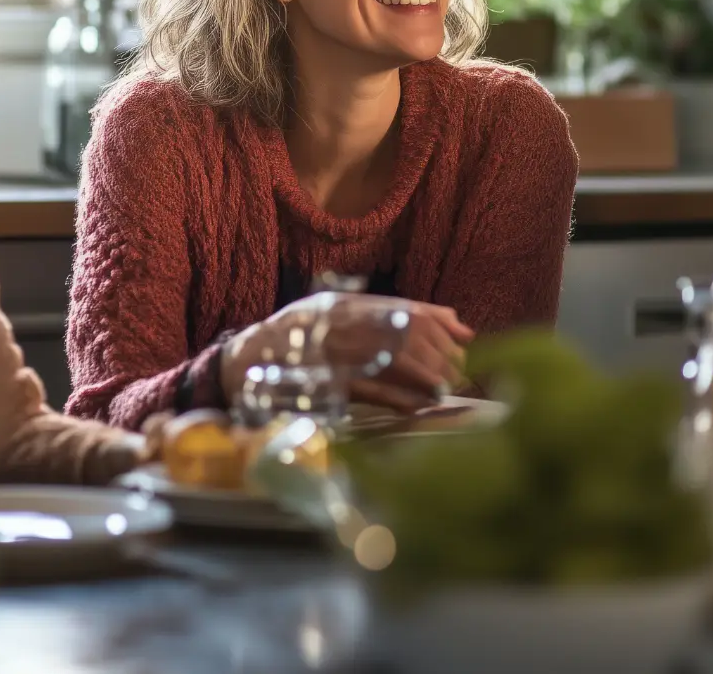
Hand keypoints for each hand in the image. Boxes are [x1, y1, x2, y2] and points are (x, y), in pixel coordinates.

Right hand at [220, 295, 474, 413]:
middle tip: (459, 375)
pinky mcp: (324, 382)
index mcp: (347, 306)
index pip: (408, 310)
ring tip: (443, 391)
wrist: (246, 361)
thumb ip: (394, 314)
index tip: (466, 341)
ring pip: (393, 361)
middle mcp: (341, 323)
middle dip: (440, 357)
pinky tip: (416, 406)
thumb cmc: (300, 337)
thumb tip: (457, 321)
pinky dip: (398, 398)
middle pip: (407, 336)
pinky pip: (370, 390)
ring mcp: (332, 352)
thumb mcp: (341, 312)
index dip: (442, 327)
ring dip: (425, 378)